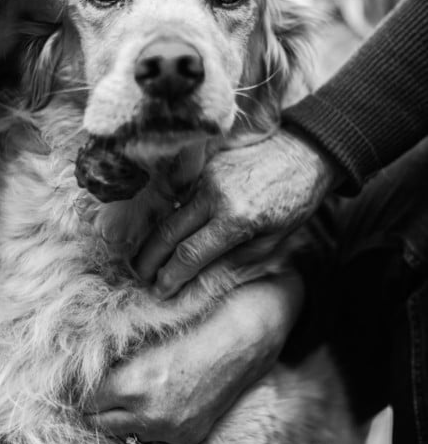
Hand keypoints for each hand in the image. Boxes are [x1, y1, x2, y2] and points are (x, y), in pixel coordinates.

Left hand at [87, 274, 302, 443]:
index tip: (82, 380)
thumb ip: (113, 362)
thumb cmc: (189, 326)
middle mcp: (147, 414)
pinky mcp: (187, 437)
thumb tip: (83, 371)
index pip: (84, 402)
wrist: (238, 340)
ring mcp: (169, 430)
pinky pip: (154, 436)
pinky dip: (150, 421)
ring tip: (128, 393)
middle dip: (96, 407)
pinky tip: (158, 399)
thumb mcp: (143, 339)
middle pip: (98, 424)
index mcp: (130, 385)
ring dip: (122, 417)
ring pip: (125, 433)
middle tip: (97, 389)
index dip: (83, 389)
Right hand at [135, 130, 336, 297]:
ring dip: (152, 238)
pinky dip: (165, 213)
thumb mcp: (272, 240)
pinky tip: (159, 230)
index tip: (159, 292)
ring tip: (144, 259)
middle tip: (139, 278)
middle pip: (167, 232)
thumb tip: (200, 286)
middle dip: (149, 259)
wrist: (303, 150)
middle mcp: (214, 195)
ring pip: (168, 211)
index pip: (190, 254)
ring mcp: (205, 175)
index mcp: (236, 218)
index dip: (170, 277)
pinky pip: (176, 193)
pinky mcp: (203, 163)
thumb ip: (234, 262)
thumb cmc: (294, 200)